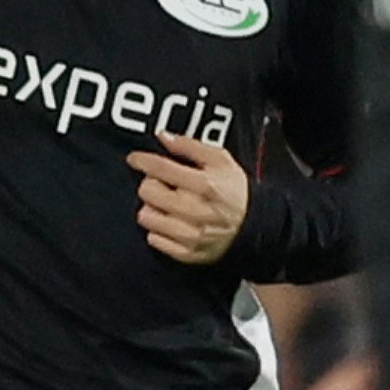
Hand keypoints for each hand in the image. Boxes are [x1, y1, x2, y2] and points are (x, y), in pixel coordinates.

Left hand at [133, 131, 249, 263]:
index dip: (142, 160)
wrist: (254, 227)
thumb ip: (190, 146)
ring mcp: (190, 235)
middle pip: (147, 192)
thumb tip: (163, 136)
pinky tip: (172, 222)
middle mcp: (195, 211)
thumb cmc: (234, 191)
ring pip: (146, 217)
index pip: (160, 168)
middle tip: (163, 185)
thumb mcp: (220, 160)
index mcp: (204, 184)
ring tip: (167, 205)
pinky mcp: (186, 253)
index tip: (135, 159)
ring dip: (153, 208)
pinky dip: (159, 230)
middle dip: (152, 184)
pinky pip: (154, 239)